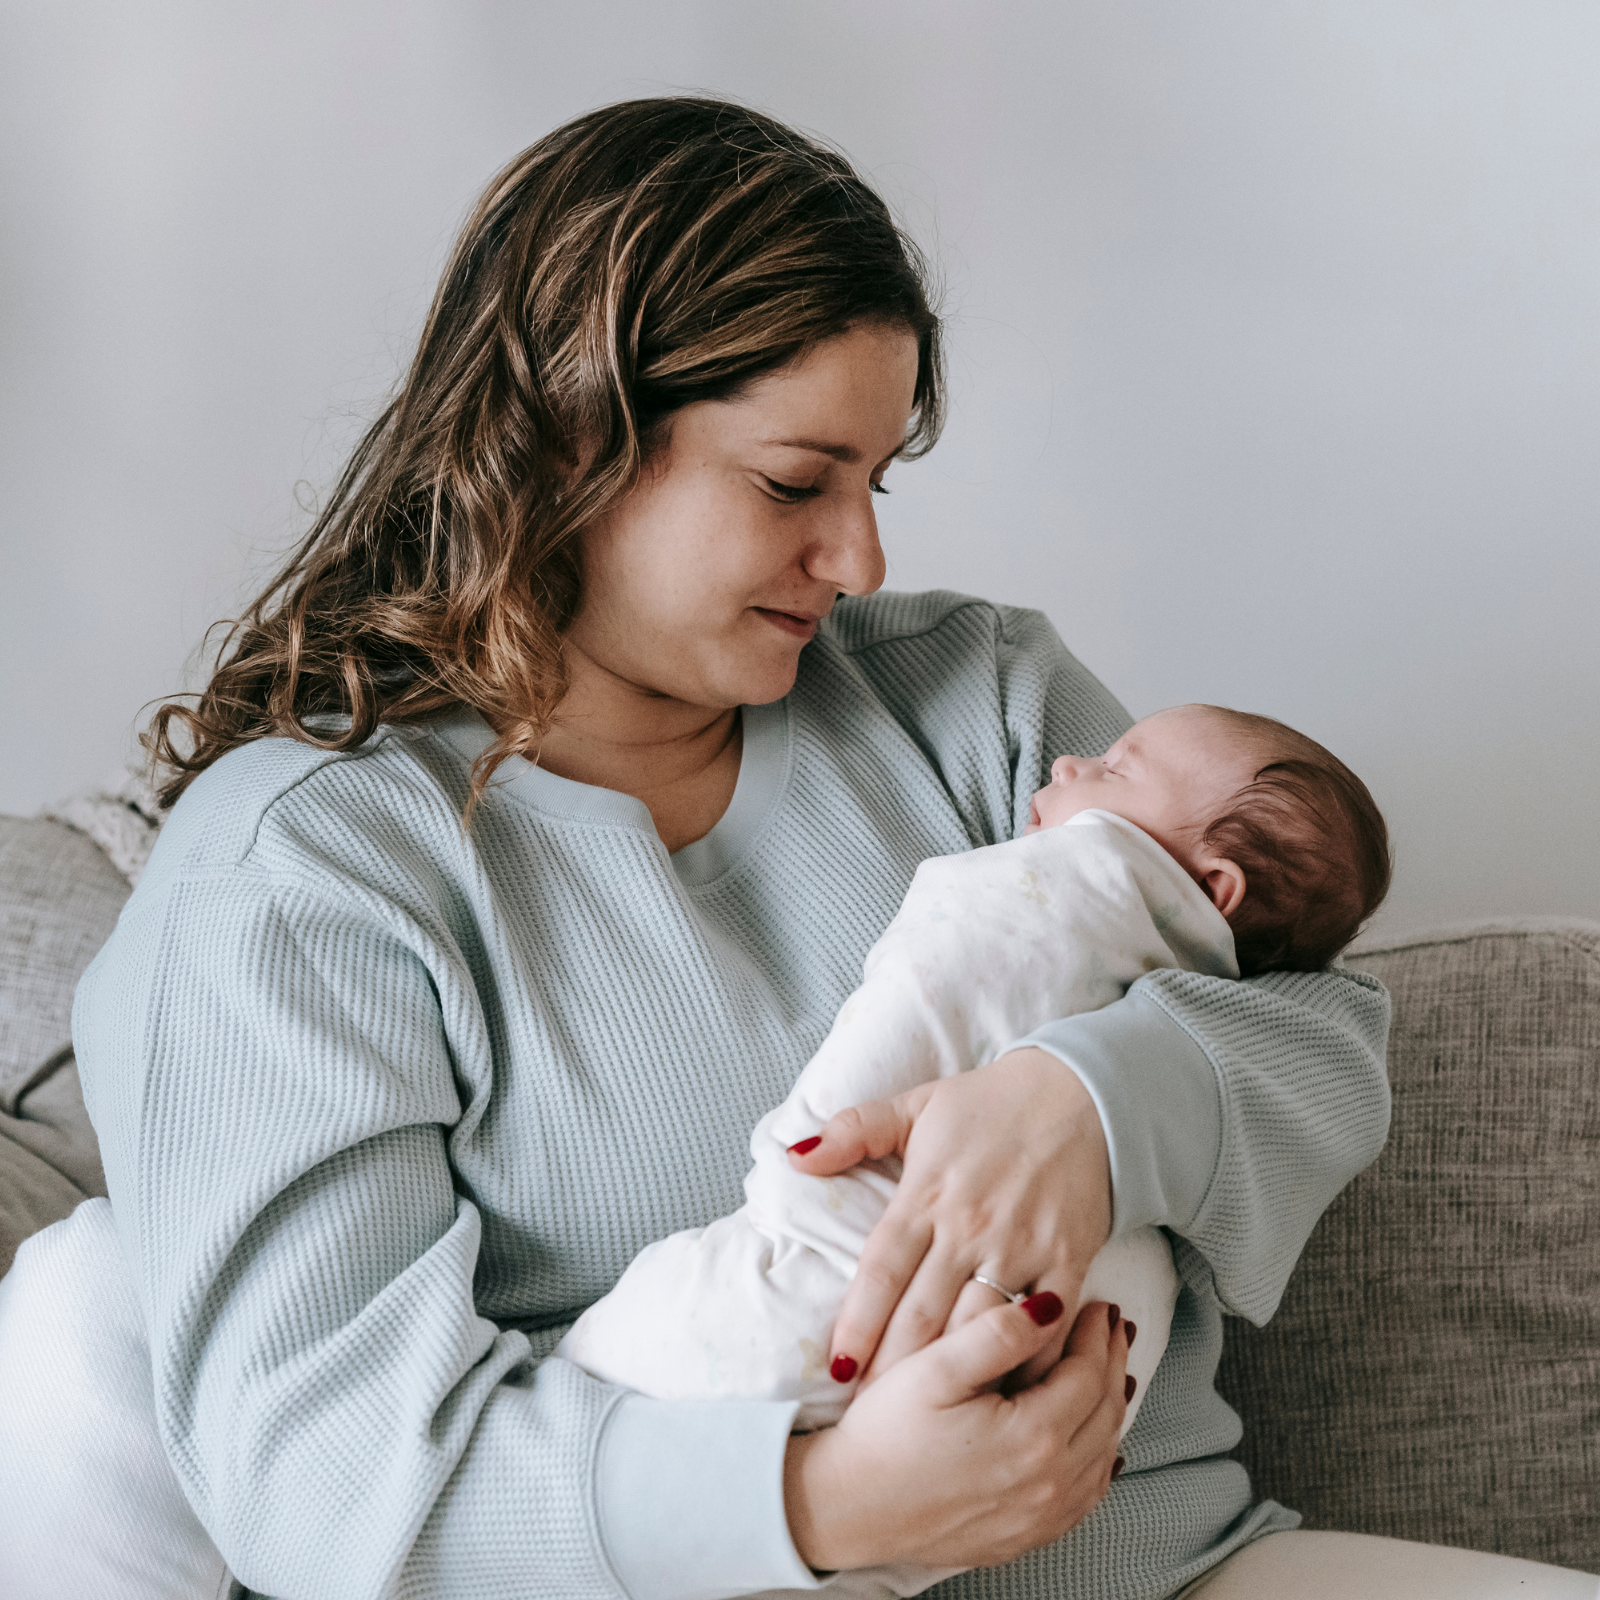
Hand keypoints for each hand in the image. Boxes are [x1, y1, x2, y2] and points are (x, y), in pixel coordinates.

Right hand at [784, 1295, 1130, 1570]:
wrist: (848, 1507)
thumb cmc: (886, 1433)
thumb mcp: (935, 1367)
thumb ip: (997, 1333)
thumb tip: (1051, 1305)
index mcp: (1032, 1437)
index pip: (1089, 1375)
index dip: (1098, 1335)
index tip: (1100, 1304)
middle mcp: (1049, 1484)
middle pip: (1105, 1414)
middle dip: (1112, 1364)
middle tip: (1114, 1329)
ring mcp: (1040, 1517)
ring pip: (1102, 1455)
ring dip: (1111, 1408)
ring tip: (1111, 1371)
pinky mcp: (1025, 1536)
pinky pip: (1084, 1496)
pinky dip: (1099, 1459)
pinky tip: (1096, 1443)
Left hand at [789, 1047, 1111, 1387]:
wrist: (1084, 1094)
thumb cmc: (990, 1104)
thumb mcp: (917, 1104)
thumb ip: (854, 1130)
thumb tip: (795, 1156)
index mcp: (926, 1192)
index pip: (881, 1270)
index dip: (857, 1323)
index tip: (837, 1369)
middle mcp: (969, 1224)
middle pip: (922, 1313)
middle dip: (893, 1368)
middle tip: (871, 1415)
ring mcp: (1021, 1245)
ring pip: (977, 1327)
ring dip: (953, 1376)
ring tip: (928, 1419)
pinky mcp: (1068, 1259)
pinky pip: (1044, 1326)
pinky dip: (1026, 1364)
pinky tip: (1006, 1397)